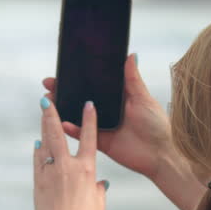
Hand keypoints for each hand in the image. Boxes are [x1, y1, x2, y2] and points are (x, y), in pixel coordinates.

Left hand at [33, 96, 107, 209]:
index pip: (90, 138)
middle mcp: (68, 166)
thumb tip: (101, 183)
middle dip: (52, 113)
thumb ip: (99, 190)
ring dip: (44, 127)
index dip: (89, 119)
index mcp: (87, 169)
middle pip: (58, 133)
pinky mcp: (39, 182)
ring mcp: (51, 172)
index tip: (87, 104)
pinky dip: (38, 152)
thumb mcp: (98, 204)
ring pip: (46, 144)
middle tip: (46, 98)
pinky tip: (38, 144)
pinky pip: (38, 161)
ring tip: (42, 113)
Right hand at [42, 53, 174, 181]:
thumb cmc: (158, 125)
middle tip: (50, 84)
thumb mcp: (143, 98)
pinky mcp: (101, 142)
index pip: (95, 84)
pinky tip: (62, 122)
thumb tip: (131, 55)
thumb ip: (133, 79)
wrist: (161, 154)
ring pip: (79, 115)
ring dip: (63, 109)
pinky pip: (82, 134)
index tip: (64, 70)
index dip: (80, 77)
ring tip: (49, 101)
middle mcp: (109, 110)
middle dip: (65, 91)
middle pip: (83, 98)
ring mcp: (103, 126)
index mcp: (119, 97)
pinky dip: (72, 128)